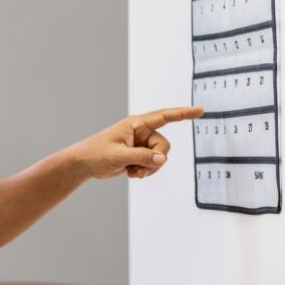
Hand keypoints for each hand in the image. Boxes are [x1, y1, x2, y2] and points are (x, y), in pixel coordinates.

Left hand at [66, 106, 203, 180]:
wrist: (84, 164)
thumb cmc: (96, 154)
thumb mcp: (119, 156)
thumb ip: (141, 157)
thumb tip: (162, 159)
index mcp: (136, 124)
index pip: (165, 116)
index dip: (183, 113)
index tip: (200, 111)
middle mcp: (141, 132)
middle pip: (164, 146)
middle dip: (155, 160)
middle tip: (138, 169)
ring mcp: (141, 144)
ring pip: (160, 157)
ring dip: (149, 168)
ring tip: (132, 172)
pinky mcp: (139, 155)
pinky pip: (153, 164)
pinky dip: (145, 171)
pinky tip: (131, 173)